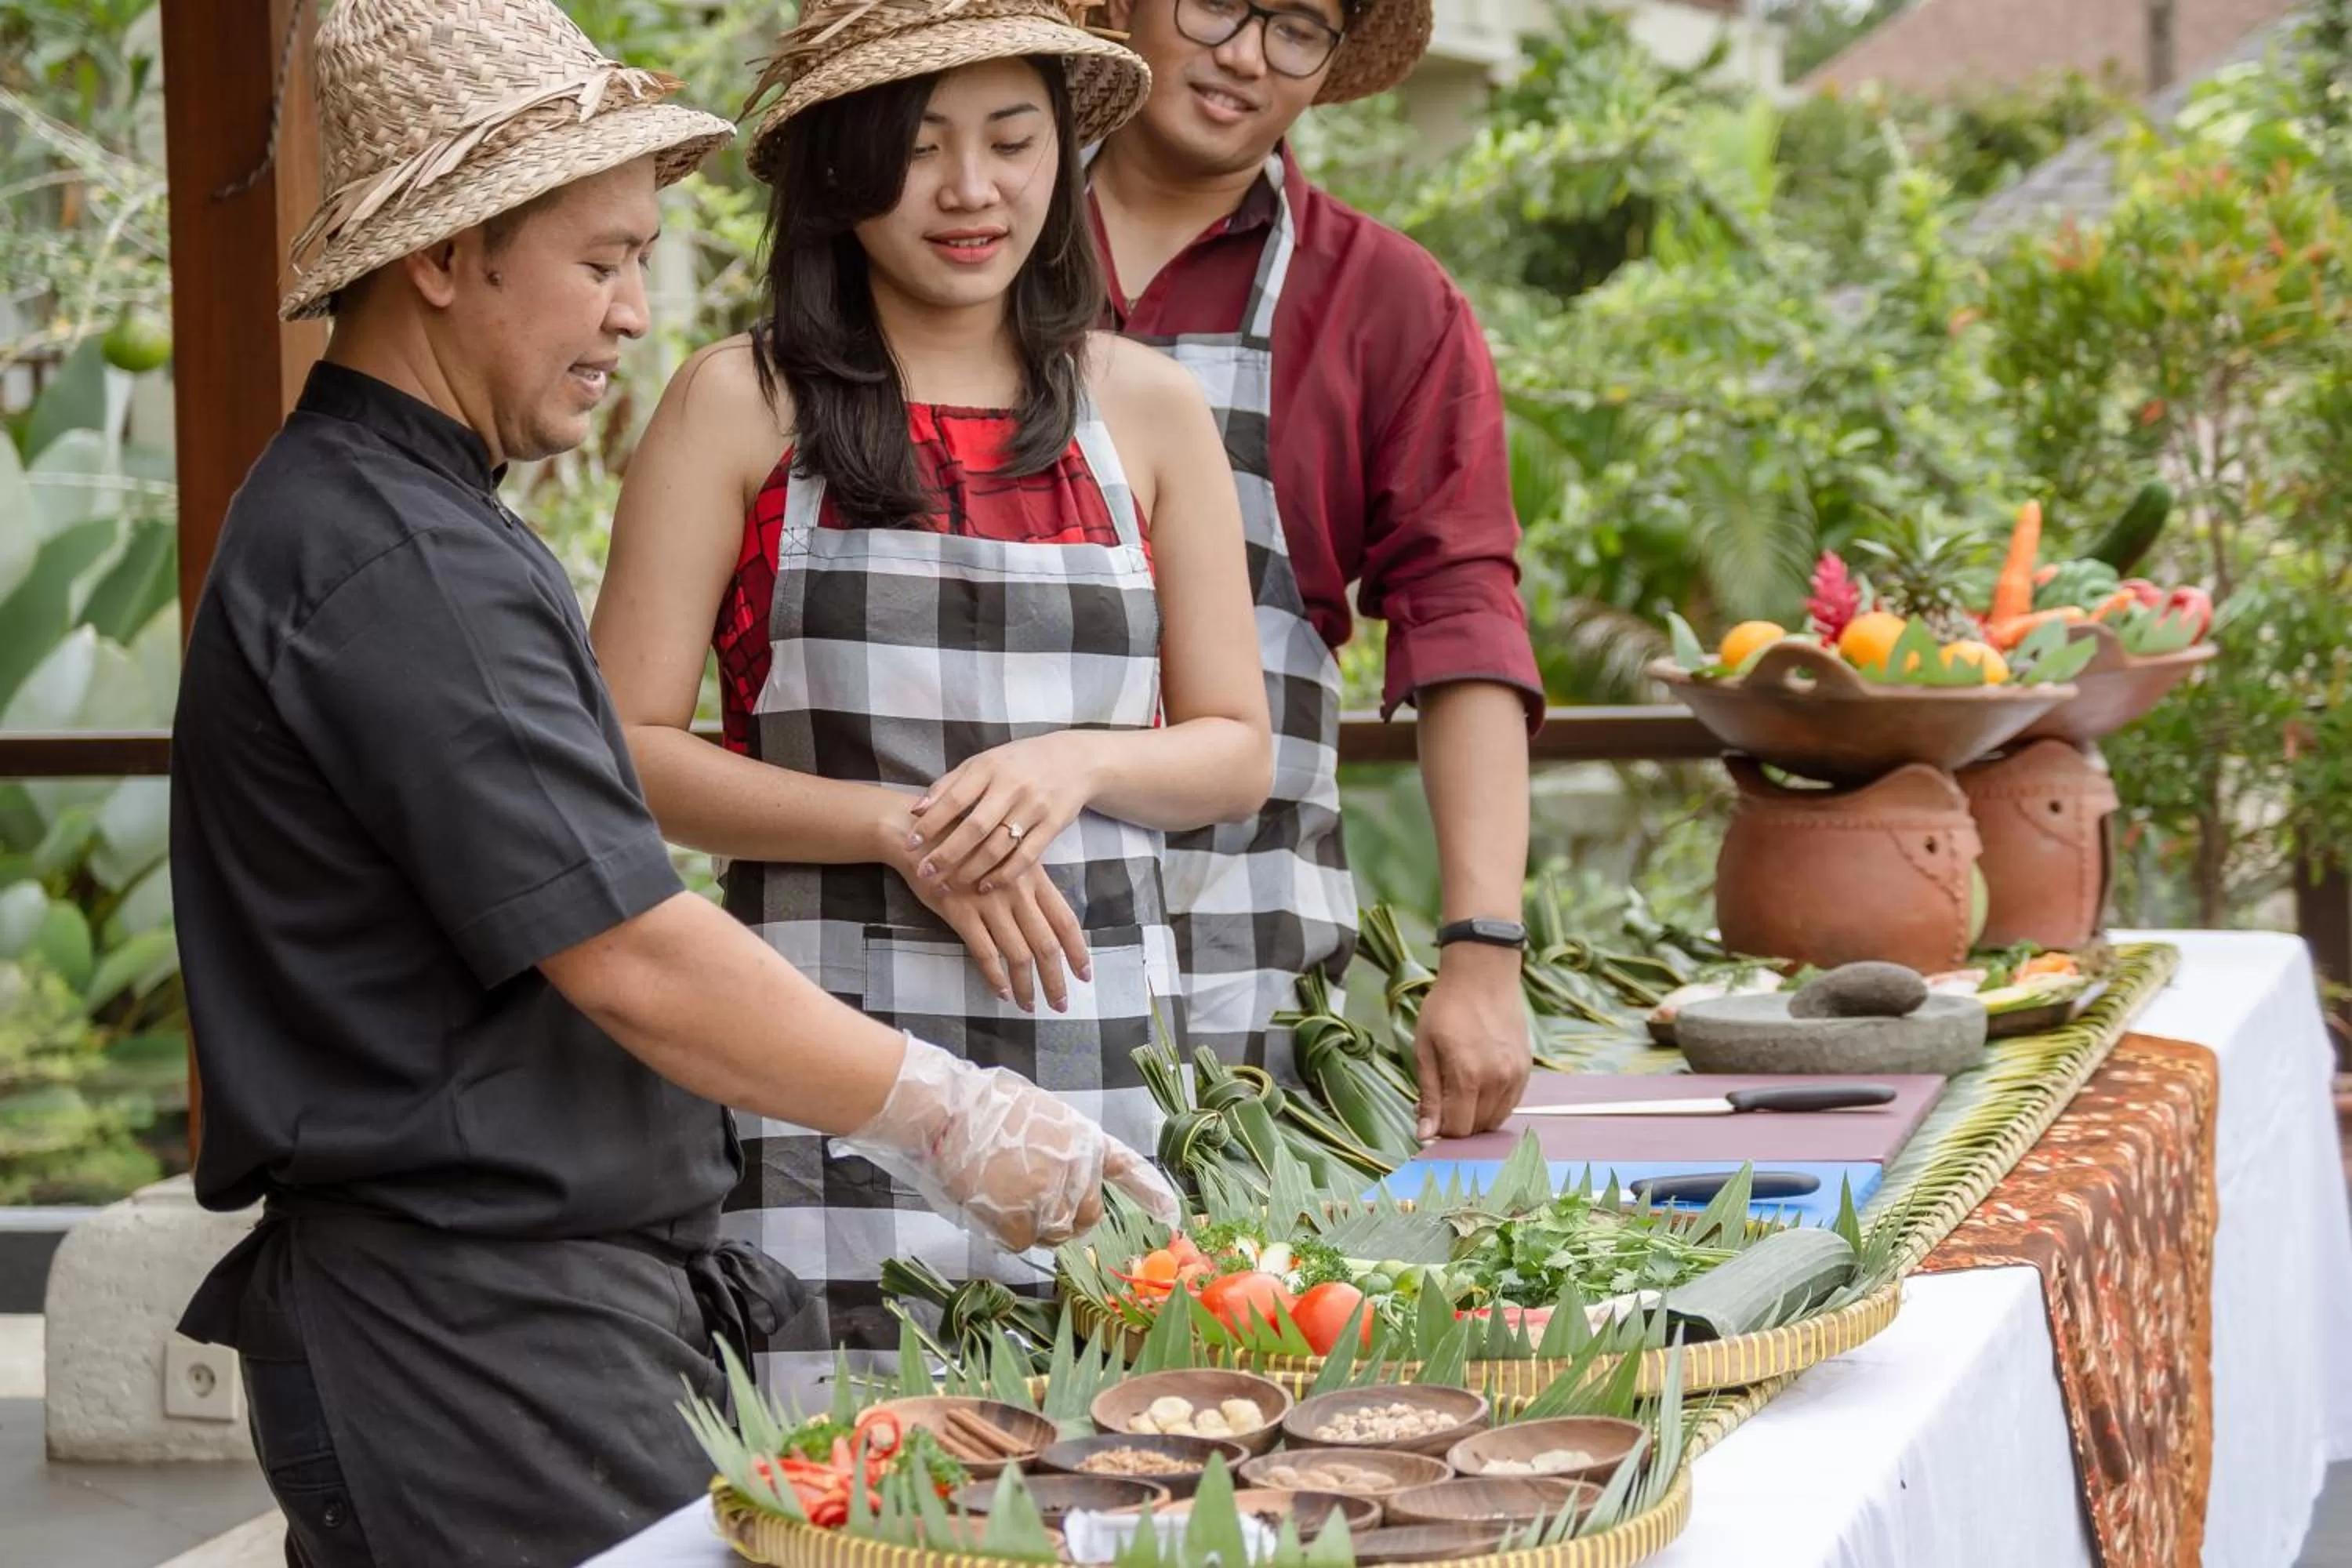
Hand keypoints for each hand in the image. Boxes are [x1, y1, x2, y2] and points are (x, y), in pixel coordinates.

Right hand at [838, 1034, 1181, 1251]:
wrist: (946, 1114)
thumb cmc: (982, 1108)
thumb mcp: (1039, 1116)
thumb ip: (1060, 1150)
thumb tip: (1057, 1177)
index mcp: (1084, 1139)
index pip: (1126, 1168)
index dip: (1150, 1192)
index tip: (1170, 1213)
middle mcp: (1079, 1171)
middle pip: (1086, 1216)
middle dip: (1063, 1215)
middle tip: (1027, 1196)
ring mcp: (1054, 1199)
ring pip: (1052, 1233)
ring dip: (1029, 1222)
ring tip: (999, 1189)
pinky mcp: (1025, 1223)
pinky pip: (1022, 1243)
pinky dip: (1005, 1231)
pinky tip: (988, 1201)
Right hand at [882, 798, 1089, 1013]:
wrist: (918, 832)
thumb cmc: (964, 843)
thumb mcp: (1005, 856)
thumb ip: (1027, 884)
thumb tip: (1046, 920)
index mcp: (1033, 876)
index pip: (1065, 920)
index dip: (1078, 950)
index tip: (1085, 975)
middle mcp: (1016, 890)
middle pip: (1046, 944)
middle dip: (1056, 979)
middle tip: (1060, 1005)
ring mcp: (988, 901)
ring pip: (1017, 953)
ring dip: (1026, 985)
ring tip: (1029, 1006)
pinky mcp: (960, 911)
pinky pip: (984, 952)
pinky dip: (995, 977)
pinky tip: (1002, 993)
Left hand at [907, 734, 1099, 893]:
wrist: (1074, 761)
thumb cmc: (1018, 764)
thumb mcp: (984, 763)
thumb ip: (950, 785)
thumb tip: (916, 811)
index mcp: (990, 767)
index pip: (954, 799)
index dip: (931, 824)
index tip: (910, 844)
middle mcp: (1012, 786)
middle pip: (975, 827)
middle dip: (947, 854)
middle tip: (926, 873)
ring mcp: (1035, 807)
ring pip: (999, 846)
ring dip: (971, 869)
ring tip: (950, 884)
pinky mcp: (1053, 825)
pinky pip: (1026, 857)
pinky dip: (1003, 875)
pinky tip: (984, 886)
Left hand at [1411, 942, 1531, 1140]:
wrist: (1483, 975)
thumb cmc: (1446, 1008)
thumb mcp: (1425, 1048)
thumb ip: (1429, 1094)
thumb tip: (1424, 1134)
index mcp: (1468, 1075)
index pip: (1458, 1129)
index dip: (1440, 1129)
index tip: (1428, 1114)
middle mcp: (1497, 1080)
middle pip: (1477, 1128)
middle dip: (1456, 1122)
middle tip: (1439, 1101)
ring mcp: (1516, 1075)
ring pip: (1496, 1119)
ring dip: (1475, 1116)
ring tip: (1458, 1091)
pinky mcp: (1526, 1069)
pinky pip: (1511, 1104)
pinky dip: (1493, 1105)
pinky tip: (1478, 1086)